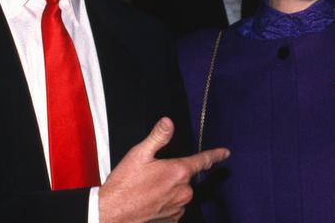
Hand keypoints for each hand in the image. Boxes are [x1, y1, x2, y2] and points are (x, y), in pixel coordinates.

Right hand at [99, 117, 228, 222]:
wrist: (108, 215)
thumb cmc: (123, 186)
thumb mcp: (138, 155)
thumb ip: (158, 137)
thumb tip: (169, 122)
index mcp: (178, 172)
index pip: (203, 160)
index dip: (215, 155)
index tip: (226, 153)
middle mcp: (183, 192)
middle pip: (186, 178)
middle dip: (174, 175)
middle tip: (151, 178)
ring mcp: (178, 209)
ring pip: (180, 194)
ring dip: (169, 191)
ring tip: (146, 192)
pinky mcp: (172, 221)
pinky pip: (174, 209)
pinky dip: (165, 204)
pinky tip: (149, 203)